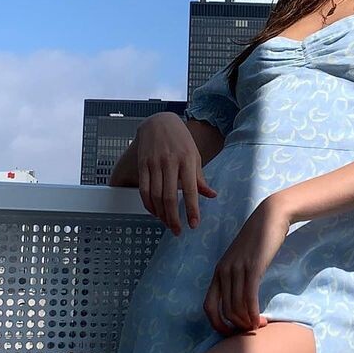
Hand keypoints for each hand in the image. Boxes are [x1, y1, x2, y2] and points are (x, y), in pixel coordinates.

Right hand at [136, 113, 216, 234]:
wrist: (159, 121)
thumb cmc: (181, 140)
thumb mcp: (194, 156)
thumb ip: (200, 178)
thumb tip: (211, 196)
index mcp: (187, 160)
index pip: (191, 190)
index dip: (192, 209)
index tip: (194, 225)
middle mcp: (170, 162)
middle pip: (170, 197)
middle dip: (173, 218)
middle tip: (178, 230)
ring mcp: (154, 163)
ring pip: (155, 196)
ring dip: (161, 214)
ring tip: (167, 223)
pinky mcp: (142, 165)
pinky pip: (143, 190)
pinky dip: (148, 204)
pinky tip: (155, 212)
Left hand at [204, 195, 291, 335]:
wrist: (270, 217)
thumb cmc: (258, 240)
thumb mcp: (241, 260)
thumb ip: (237, 277)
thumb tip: (240, 301)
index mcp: (218, 272)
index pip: (208, 307)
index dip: (218, 325)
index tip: (232, 333)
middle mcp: (224, 272)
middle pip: (225, 311)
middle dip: (238, 326)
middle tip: (253, 329)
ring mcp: (238, 269)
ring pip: (237, 306)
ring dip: (248, 321)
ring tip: (260, 324)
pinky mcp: (253, 267)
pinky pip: (249, 296)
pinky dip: (254, 312)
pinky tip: (261, 319)